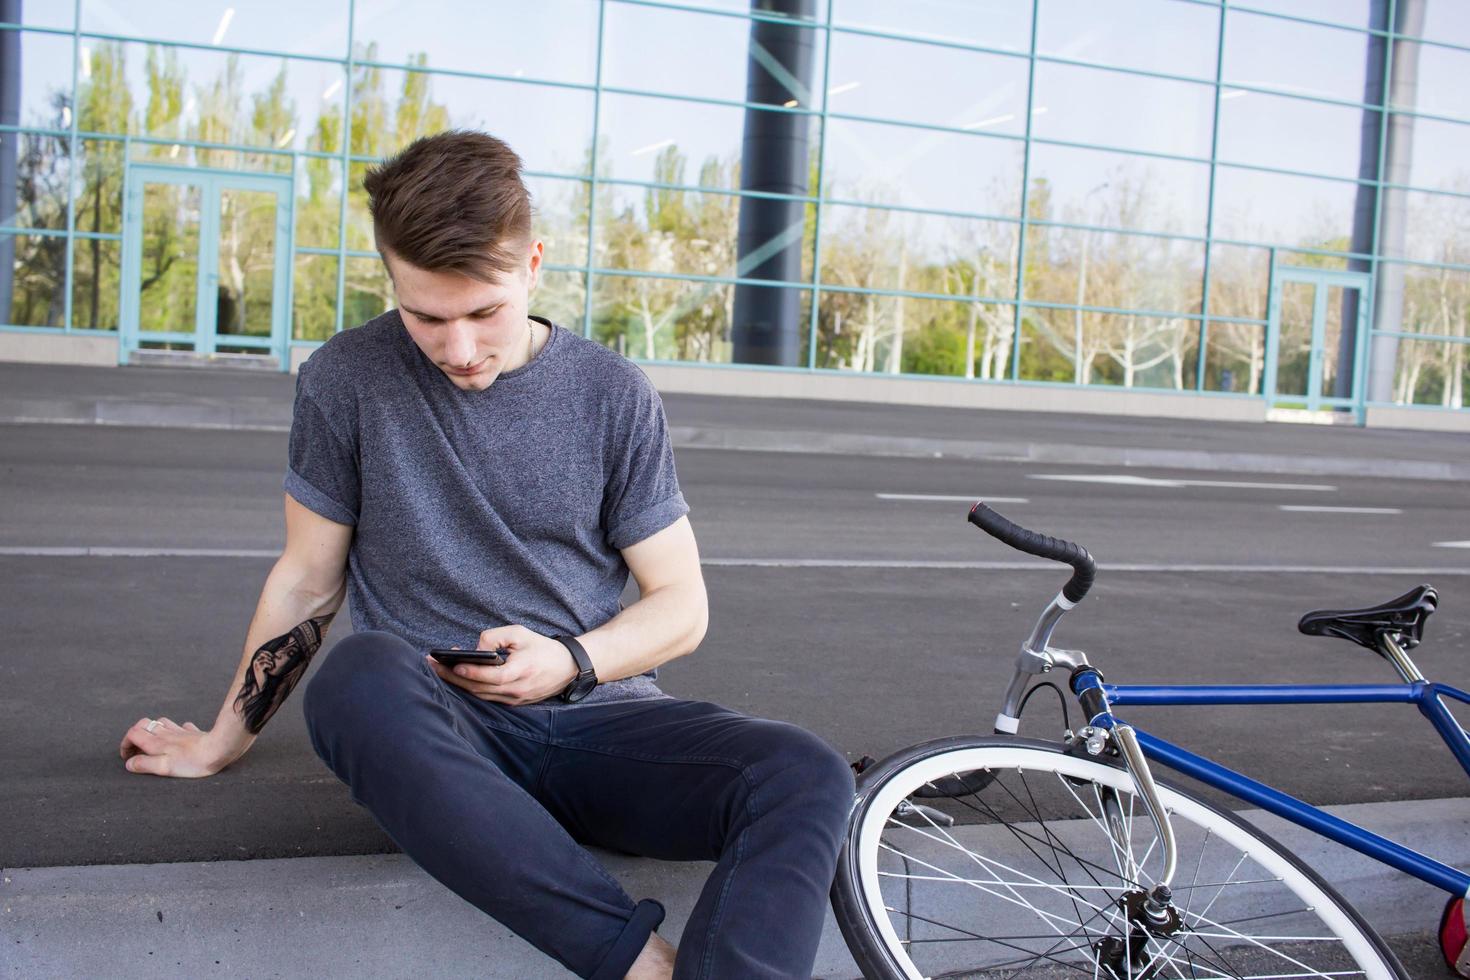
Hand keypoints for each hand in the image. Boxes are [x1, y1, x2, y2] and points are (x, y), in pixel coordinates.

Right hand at [118, 717, 231, 777]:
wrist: (220, 748)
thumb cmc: (192, 761)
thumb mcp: (164, 767)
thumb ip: (144, 764)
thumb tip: (130, 763)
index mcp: (156, 742)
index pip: (133, 733)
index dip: (125, 744)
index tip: (127, 757)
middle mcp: (166, 733)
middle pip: (144, 724)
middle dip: (136, 735)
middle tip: (138, 750)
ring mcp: (181, 731)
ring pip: (162, 722)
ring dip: (154, 731)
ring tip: (155, 744)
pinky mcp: (195, 732)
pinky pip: (182, 727)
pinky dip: (176, 731)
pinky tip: (180, 738)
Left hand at [426, 625, 579, 705]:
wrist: (568, 668)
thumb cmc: (543, 648)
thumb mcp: (521, 633)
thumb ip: (495, 637)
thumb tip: (475, 648)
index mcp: (521, 671)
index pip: (490, 675)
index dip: (470, 671)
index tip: (451, 663)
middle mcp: (516, 689)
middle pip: (478, 687)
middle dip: (452, 676)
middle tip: (431, 665)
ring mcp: (514, 699)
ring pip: (479, 695)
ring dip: (458, 684)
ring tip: (438, 670)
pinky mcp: (513, 702)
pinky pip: (487, 698)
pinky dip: (471, 688)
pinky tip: (458, 678)